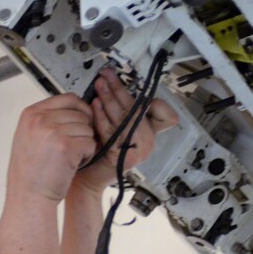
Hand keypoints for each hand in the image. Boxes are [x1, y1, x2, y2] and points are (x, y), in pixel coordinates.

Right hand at [7, 94, 96, 202]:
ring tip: (70, 158)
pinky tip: (74, 164)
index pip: (68, 98)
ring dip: (85, 144)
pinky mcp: (66, 146)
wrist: (28, 196)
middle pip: (81, 113)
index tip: (82, 121)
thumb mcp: (30, 137)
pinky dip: (87, 155)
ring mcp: (52, 131)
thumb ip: (47, 120)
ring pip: (87, 128)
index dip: (81, 110)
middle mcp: (40, 119)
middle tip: (73, 147)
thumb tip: (75, 108)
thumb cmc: (31, 172)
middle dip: (84, 130)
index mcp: (31, 113)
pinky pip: (90, 143)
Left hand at [76, 68, 179, 193]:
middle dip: (120, 89)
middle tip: (107, 75)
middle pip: (138, 110)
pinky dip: (102, 116)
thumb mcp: (115, 128)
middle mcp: (148, 143)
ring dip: (110, 98)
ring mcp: (138, 152)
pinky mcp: (125, 158)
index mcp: (149, 134)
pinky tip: (94, 105)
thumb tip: (114, 84)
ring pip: (125, 118)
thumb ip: (121, 112)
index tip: (136, 85)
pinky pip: (113, 131)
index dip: (156, 101)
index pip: (165, 115)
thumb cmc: (98, 151)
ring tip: (99, 85)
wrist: (87, 178)